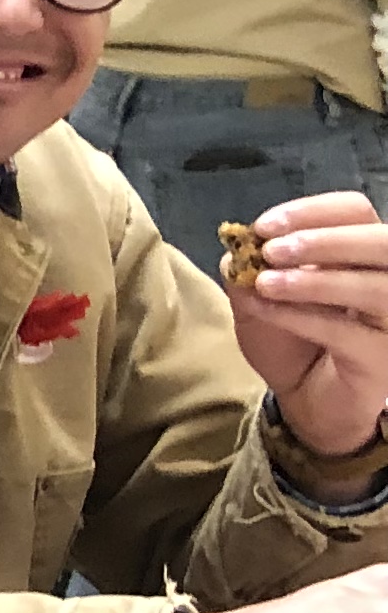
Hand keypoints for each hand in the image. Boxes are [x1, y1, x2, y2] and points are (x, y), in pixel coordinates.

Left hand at [228, 193, 387, 474]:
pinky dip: (302, 317)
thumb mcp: (259, 299)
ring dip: (315, 280)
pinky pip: (347, 332)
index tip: (263, 226)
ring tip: (265, 283)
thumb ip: (250, 268)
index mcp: (364, 253)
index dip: (312, 212)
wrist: (306, 399)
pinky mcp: (382, 358)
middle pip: (381, 241)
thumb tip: (239, 244)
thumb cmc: (292, 342)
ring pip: (374, 287)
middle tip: (270, 251)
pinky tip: (267, 311)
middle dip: (322, 240)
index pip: (355, 212)